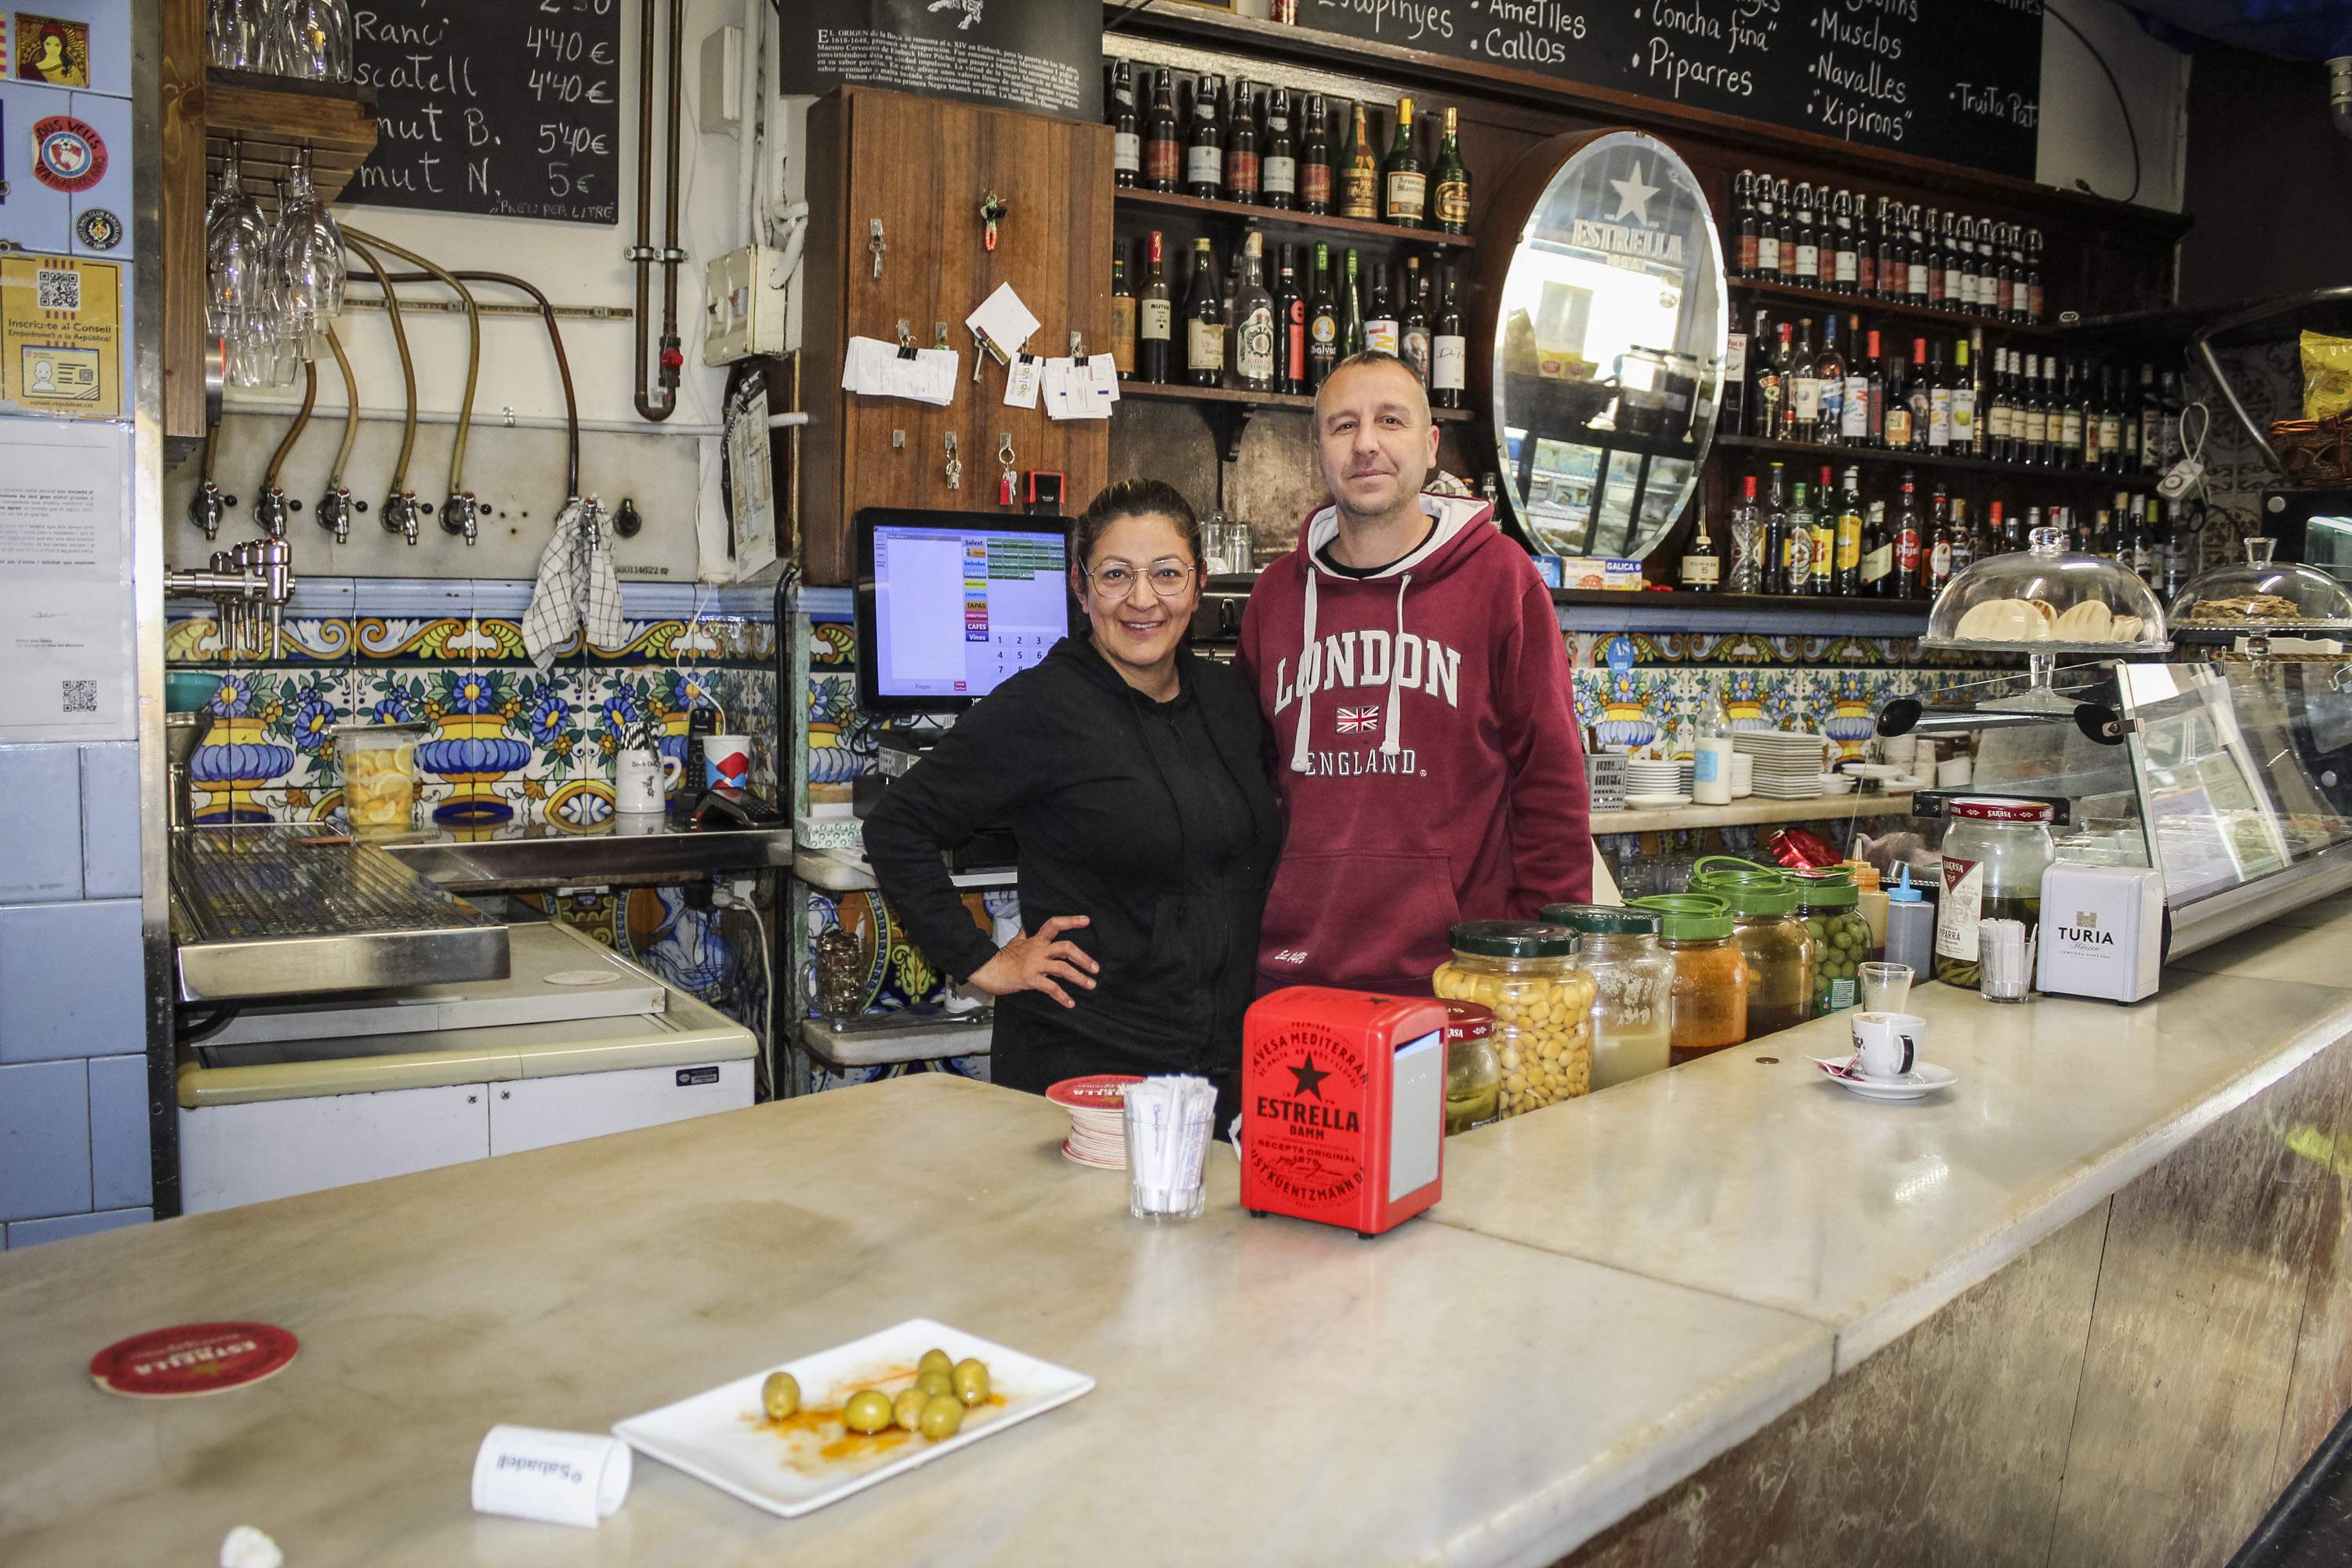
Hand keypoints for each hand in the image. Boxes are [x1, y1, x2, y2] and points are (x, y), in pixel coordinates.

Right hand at [966, 915, 1098, 1008]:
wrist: (988, 970)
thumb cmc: (1001, 957)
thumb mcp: (1014, 942)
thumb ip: (1024, 936)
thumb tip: (1026, 929)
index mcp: (1036, 940)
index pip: (1055, 924)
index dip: (1071, 921)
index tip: (1086, 920)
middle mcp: (1038, 950)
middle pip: (1066, 948)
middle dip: (1083, 957)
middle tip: (1095, 968)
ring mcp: (1035, 965)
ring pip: (1063, 968)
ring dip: (1079, 977)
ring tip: (1091, 985)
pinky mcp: (1030, 979)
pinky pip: (1051, 988)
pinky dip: (1062, 996)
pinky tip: (1070, 1003)